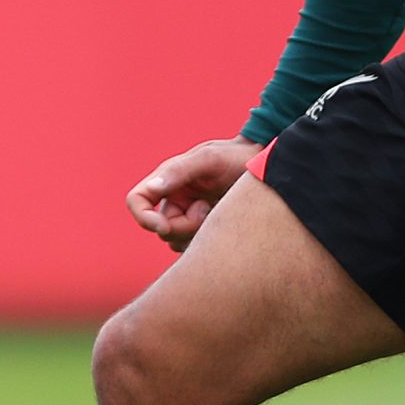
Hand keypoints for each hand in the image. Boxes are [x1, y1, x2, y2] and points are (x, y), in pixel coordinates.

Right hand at [126, 137, 261, 251]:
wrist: (266, 168)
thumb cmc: (237, 156)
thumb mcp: (210, 159)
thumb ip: (179, 171)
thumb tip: (153, 188)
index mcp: (168, 180)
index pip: (138, 201)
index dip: (143, 217)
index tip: (164, 227)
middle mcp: (175, 199)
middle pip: (162, 229)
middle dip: (183, 227)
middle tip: (208, 211)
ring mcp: (190, 216)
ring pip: (177, 242)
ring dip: (197, 235)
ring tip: (219, 214)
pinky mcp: (206, 230)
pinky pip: (195, 248)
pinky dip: (208, 242)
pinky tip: (224, 225)